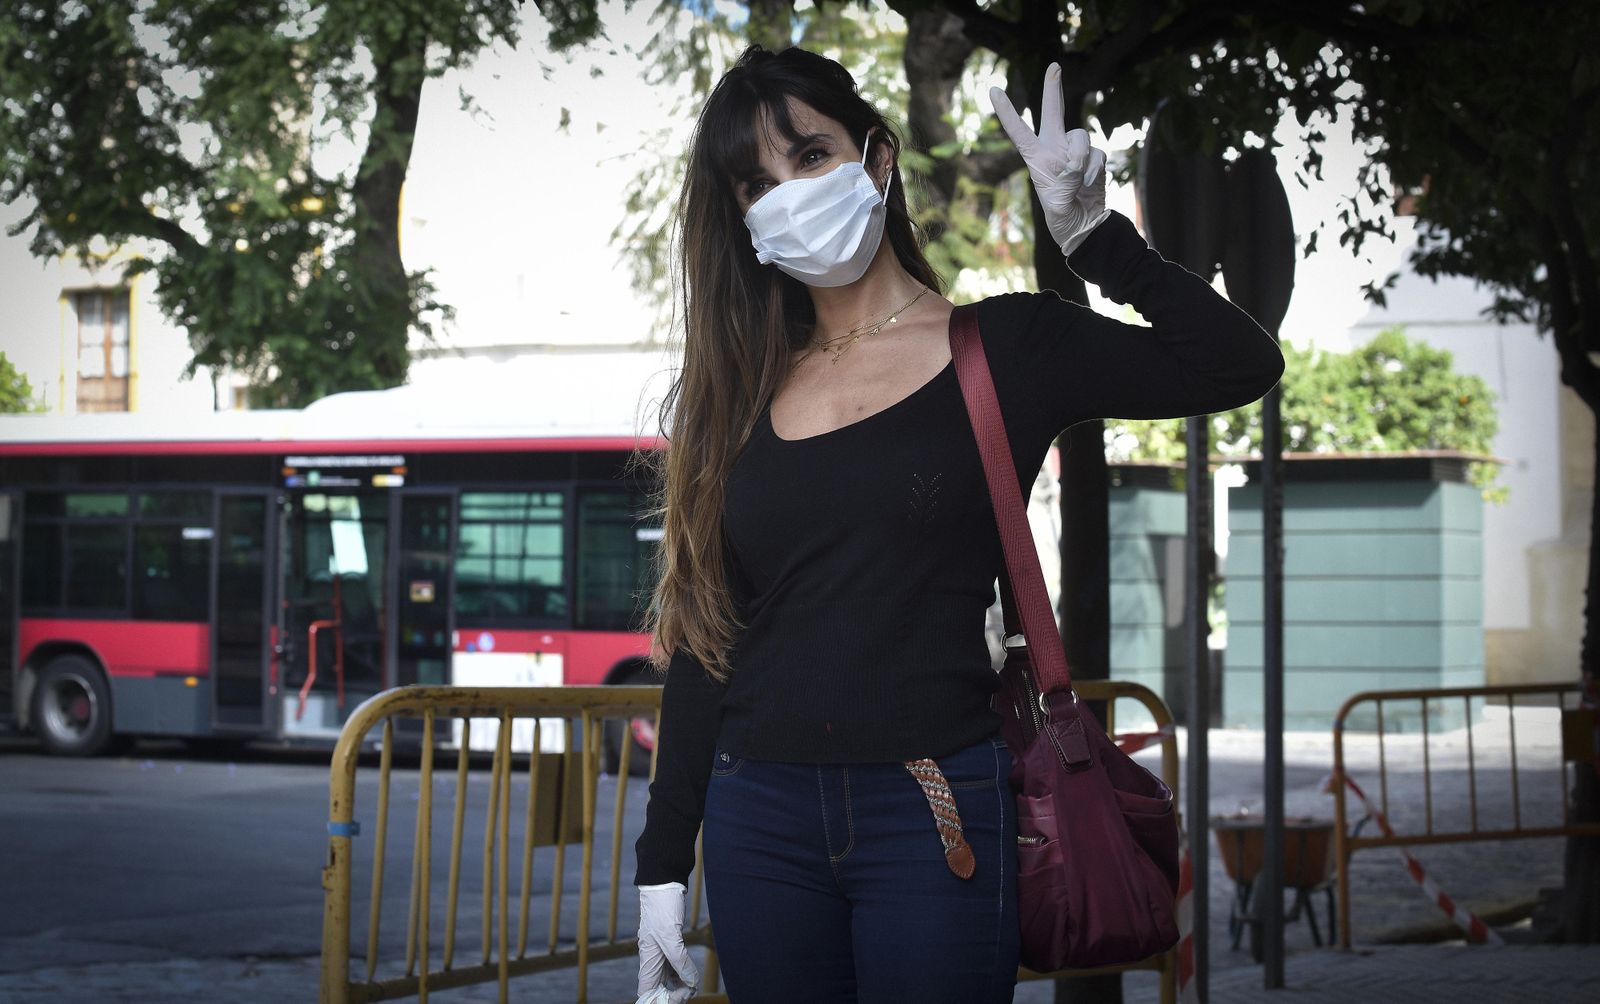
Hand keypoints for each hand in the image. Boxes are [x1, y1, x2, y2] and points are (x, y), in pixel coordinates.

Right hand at [636, 881, 698, 1003]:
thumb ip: (679, 960)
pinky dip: (682, 974)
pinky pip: (673, 967)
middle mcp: (652, 958)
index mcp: (648, 959)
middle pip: (658, 989)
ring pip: (667, 980)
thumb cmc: (662, 907)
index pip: (647, 991)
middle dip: (673, 995)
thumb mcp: (670, 934)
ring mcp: (660, 952)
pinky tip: (690, 975)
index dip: (658, 1000)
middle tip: (690, 990)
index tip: (676, 997)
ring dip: (679, 986)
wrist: (664, 883)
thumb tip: (691, 981)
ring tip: (693, 984)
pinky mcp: (669, 944)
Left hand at [989, 63, 1109, 257]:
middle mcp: (1054, 147)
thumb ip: (1066, 181)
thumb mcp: (1057, 204)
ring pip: (1080, 137)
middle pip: (1053, 112)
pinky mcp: (1093, 155)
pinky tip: (1090, 184)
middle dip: (1053, 88)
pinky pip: (1097, 153)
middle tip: (1054, 65)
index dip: (1007, 111)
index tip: (993, 90)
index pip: (1018, 131)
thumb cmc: (1062, 216)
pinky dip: (1095, 170)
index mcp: (1036, 157)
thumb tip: (1076, 162)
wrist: (1085, 223)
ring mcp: (1074, 149)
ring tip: (1078, 181)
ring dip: (1081, 159)